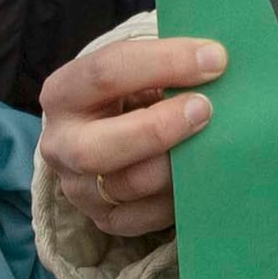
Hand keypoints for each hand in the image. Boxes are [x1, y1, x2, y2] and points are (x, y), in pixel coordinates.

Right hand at [43, 30, 225, 237]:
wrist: (111, 134)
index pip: (105, 73)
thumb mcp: (137, 71)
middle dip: (159, 128)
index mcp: (63, 93)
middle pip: (98, 148)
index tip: (214, 59)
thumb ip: (166, 67)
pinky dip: (178, 197)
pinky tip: (200, 175)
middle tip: (205, 109)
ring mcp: (78, 188)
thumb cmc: (132, 93)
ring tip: (212, 142)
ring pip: (129, 184)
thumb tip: (217, 61)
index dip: (164, 62)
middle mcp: (60, 144)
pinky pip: (145, 217)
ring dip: (177, 165)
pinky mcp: (104, 220)